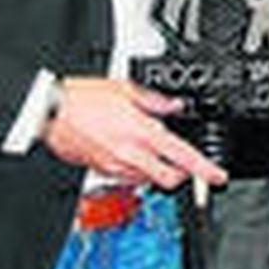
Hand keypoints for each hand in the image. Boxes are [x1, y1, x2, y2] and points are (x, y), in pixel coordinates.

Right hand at [41, 77, 227, 191]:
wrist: (50, 113)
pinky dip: (137, 170)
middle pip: (169, 178)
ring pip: (149, 180)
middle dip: (182, 174)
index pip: (182, 156)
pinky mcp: (102, 171)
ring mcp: (115, 167)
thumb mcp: (125, 89)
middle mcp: (130, 155)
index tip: (217, 176)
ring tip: (152, 150)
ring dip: (157, 170)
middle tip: (184, 163)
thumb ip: (154, 101)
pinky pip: (128, 178)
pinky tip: (132, 153)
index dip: (204, 168)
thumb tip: (174, 105)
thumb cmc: (82, 98)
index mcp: (141, 132)